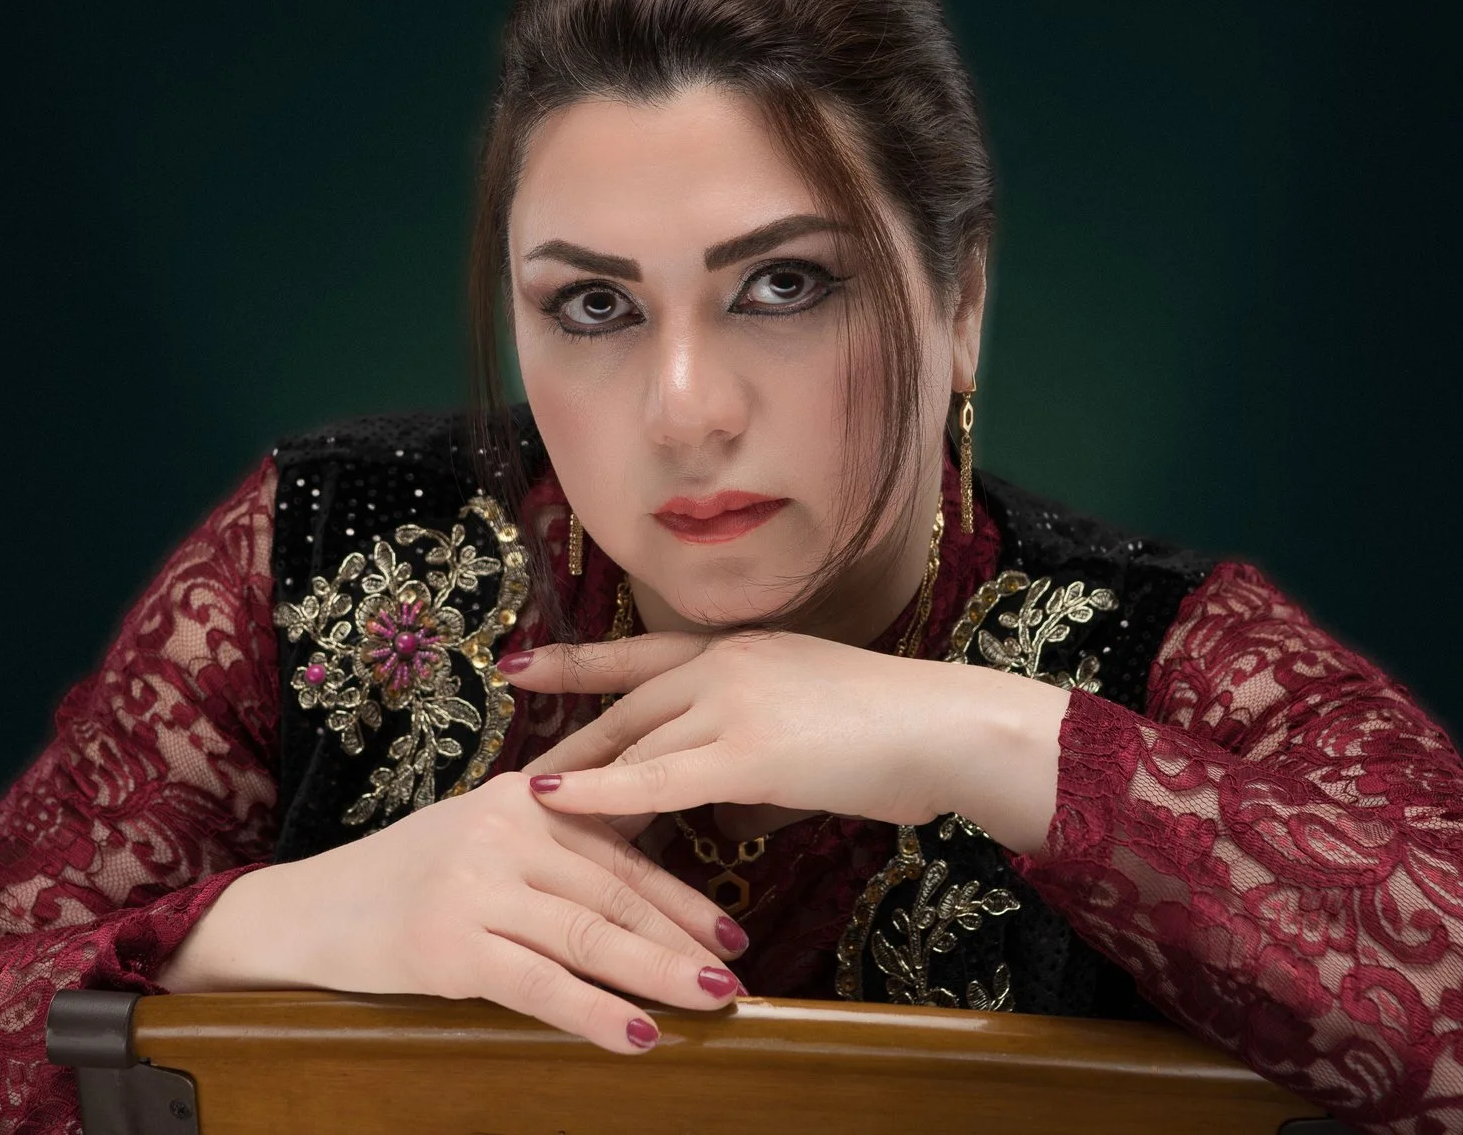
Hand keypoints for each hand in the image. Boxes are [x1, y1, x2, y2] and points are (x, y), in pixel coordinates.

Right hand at [156, 772, 748, 1052]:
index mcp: (521, 798)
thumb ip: (548, 852)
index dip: (682, 897)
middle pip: (616, 893)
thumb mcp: (478, 841)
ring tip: (714, 1001)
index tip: (730, 933)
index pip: (621, 851)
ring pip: (591, 936)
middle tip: (736, 978)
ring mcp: (476, 886)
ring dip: (660, 973)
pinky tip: (638, 1036)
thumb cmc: (399, 884)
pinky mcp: (450, 944)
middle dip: (683, 939)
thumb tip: (635, 890)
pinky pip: (541, 984)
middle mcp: (505, 830)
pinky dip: (595, 1013)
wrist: (302, 915)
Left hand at [503, 631, 1069, 853]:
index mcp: (744, 651)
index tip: (523, 664)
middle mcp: (729, 663)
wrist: (949, 729)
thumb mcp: (810, 730)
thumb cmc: (898, 740)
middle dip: (569, 740)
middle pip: (626, 702)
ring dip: (582, 780)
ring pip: (635, 742)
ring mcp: (735, 701)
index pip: (642, 655)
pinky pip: (655, 778)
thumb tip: (713, 810)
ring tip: (529, 810)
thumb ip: (751, 757)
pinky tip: (552, 802)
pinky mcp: (748, 751)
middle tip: (513, 772)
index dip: (579, 663)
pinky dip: (599, 792)